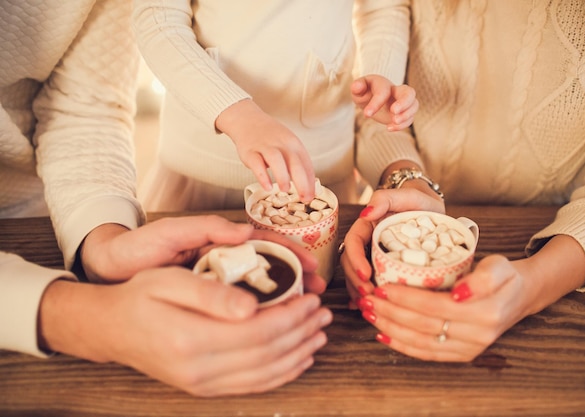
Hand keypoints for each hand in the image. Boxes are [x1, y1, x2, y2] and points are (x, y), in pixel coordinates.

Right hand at [39, 269, 332, 395]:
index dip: (291, 316)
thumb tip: (254, 306)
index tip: (310, 298)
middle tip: (322, 312)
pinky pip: (252, 385)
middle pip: (267, 354)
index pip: (258, 332)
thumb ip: (212, 294)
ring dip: (298, 353)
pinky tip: (297, 360)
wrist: (113, 328)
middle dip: (301, 332)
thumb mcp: (170, 281)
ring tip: (319, 333)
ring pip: (265, 374)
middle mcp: (199, 370)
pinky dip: (281, 374)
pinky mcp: (204, 388)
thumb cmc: (141, 296)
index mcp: (191, 339)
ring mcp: (202, 384)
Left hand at [80, 215, 327, 293]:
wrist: (110, 271)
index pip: (265, 243)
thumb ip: (206, 227)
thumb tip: (245, 232)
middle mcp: (224, 261)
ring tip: (303, 312)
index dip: (290, 253)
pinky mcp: (206, 301)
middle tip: (317, 293)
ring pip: (258, 289)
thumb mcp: (172, 231)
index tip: (310, 267)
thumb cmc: (140, 246)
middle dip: (296, 278)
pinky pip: (237, 307)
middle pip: (270, 267)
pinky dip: (257, 315)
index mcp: (221, 242)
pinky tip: (271, 326)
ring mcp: (216, 282)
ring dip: (283, 298)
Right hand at [216, 99, 315, 201]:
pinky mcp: (249, 151)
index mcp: (294, 143)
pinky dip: (262, 176)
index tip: (312, 196)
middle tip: (305, 198)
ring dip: (283, 176)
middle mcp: (281, 144)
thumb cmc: (270, 137)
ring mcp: (265, 146)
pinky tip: (267, 187)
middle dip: (302, 182)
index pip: (306, 163)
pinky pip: (256, 164)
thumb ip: (297, 163)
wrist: (247, 120)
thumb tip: (309, 187)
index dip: (310, 181)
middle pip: (295, 162)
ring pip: (276, 160)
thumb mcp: (288, 145)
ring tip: (286, 190)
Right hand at [340, 187, 444, 305]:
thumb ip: (385, 198)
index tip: (366, 274)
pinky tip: (369, 309)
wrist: (430, 208)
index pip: (352, 243)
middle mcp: (366, 243)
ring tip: (370, 306)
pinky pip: (369, 282)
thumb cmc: (418, 201)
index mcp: (367, 227)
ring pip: (357, 276)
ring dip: (359, 292)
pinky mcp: (383, 268)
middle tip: (369, 296)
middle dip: (356, 282)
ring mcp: (373, 257)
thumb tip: (367, 213)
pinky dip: (366, 296)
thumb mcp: (406, 196)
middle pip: (350, 264)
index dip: (355, 260)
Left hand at [351, 75, 417, 130]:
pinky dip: (403, 125)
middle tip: (393, 113)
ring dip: (406, 115)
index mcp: (384, 84)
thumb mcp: (358, 89)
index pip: (384, 92)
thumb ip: (357, 87)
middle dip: (404, 103)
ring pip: (414, 105)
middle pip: (409, 92)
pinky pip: (410, 118)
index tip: (367, 115)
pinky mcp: (404, 113)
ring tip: (393, 122)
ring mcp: (403, 102)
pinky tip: (389, 128)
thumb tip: (357, 87)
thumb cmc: (365, 93)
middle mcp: (396, 91)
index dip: (376, 103)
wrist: (372, 98)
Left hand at [353, 228, 584, 361]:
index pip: (435, 306)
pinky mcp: (462, 355)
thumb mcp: (499, 267)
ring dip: (390, 329)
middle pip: (423, 325)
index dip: (405, 298)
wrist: (520, 296)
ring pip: (421, 342)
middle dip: (390, 313)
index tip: (382, 287)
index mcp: (486, 312)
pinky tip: (383, 335)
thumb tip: (458, 294)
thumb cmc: (504, 276)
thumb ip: (482, 278)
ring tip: (369, 313)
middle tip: (367, 299)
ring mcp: (469, 349)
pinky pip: (427, 353)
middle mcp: (478, 336)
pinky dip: (402, 346)